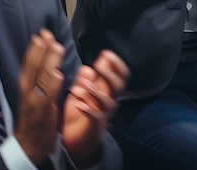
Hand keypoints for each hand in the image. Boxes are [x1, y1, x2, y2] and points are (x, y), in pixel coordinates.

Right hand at [16, 29, 65, 165]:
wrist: (30, 143)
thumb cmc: (37, 116)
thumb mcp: (39, 94)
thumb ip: (44, 77)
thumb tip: (51, 58)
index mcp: (28, 86)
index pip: (31, 64)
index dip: (36, 48)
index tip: (42, 33)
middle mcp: (28, 91)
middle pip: (34, 67)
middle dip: (41, 50)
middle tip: (47, 34)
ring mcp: (35, 102)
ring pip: (42, 79)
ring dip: (49, 62)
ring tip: (56, 47)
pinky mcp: (42, 113)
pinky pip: (47, 97)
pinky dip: (52, 86)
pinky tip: (58, 75)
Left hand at [62, 50, 128, 167]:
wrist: (75, 142)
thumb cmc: (79, 115)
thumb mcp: (79, 94)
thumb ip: (83, 80)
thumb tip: (88, 66)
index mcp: (108, 90)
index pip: (120, 74)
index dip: (116, 63)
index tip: (106, 53)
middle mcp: (110, 100)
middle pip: (120, 84)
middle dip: (111, 73)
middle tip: (99, 65)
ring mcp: (104, 114)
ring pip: (109, 100)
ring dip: (97, 91)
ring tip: (85, 86)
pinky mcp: (95, 127)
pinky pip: (97, 117)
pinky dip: (89, 109)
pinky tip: (79, 104)